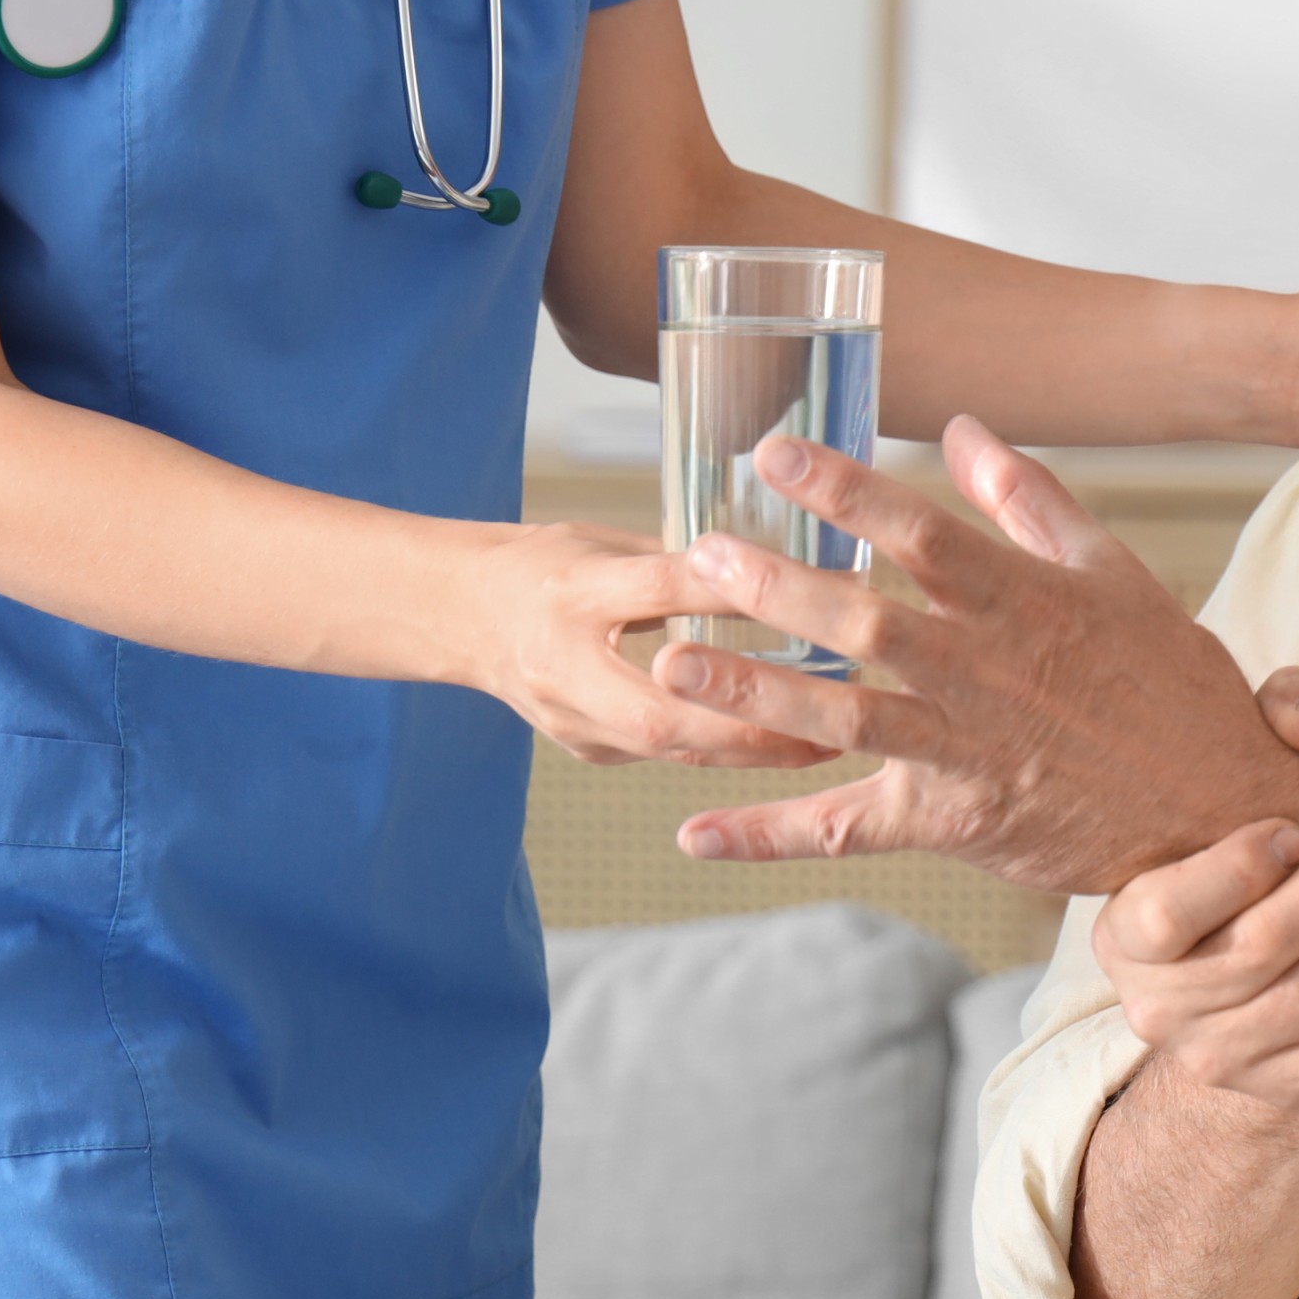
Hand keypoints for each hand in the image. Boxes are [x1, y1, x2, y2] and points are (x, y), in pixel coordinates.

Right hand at [452, 521, 838, 768]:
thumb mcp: (606, 542)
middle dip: (755, 724)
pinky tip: (784, 744)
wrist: (462, 618)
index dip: (741, 593)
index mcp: (572, 590)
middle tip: (836, 718)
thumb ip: (681, 562)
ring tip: (830, 738)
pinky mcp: (586, 749)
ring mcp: (571, 719)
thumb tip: (782, 566)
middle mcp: (564, 663)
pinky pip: (665, 755)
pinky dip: (725, 750)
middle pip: (665, 711)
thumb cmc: (547, 567)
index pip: (662, 589)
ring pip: (671, 748)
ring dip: (753, 748)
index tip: (821, 590)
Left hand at [655, 419, 1298, 893]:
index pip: (925, 533)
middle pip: (871, 624)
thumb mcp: (1118, 576)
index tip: (774, 453)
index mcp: (1027, 603)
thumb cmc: (1173, 688)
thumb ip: (1032, 500)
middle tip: (701, 550)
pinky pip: (849, 832)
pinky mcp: (954, 823)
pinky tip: (693, 830)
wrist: (1223, 809)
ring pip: (847, 720)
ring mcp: (969, 753)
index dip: (847, 491)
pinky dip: (769, 835)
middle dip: (780, 587)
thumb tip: (965, 428)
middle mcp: (990, 675)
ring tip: (671, 662)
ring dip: (755, 694)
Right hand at [1096, 814, 1298, 1122]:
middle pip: (1264, 949)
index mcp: (1126, 938)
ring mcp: (1233, 1061)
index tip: (1294, 826)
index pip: (1165, 914)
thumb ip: (1268, 723)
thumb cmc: (1251, 859)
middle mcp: (1165, 1012)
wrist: (1258, 987)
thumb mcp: (1234, 788)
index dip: (1231, 872)